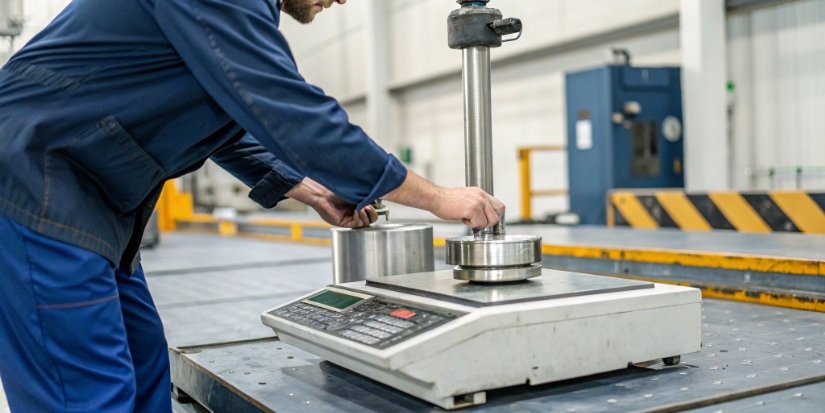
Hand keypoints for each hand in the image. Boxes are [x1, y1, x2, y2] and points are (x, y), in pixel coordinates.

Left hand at [286, 177, 377, 227]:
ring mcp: (350, 219)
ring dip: (366, 216)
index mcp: (360, 205)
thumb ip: (366, 195)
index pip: (373, 212)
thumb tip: (379, 196)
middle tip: (369, 207)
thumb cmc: (337, 191)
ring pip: (365, 223)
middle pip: (371, 219)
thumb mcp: (356, 192)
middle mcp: (356, 213)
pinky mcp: (344, 223)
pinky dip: (358, 218)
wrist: (324, 194)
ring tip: (362, 208)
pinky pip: (356, 225)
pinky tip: (356, 211)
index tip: (375, 202)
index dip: (375, 209)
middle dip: (372, 214)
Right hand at [383, 170, 504, 229]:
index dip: (495, 215)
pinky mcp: (472, 209)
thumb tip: (484, 214)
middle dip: (487, 222)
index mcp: (481, 193)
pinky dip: (471, 225)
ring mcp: (478, 202)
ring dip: (479, 224)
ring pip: (489, 221)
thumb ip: (477, 203)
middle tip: (476, 222)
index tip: (487, 220)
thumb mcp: (466, 197)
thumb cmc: (447, 200)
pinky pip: (479, 224)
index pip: (499, 206)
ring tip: (467, 219)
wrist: (436, 198)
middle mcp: (481, 196)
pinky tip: (462, 219)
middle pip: (497, 215)